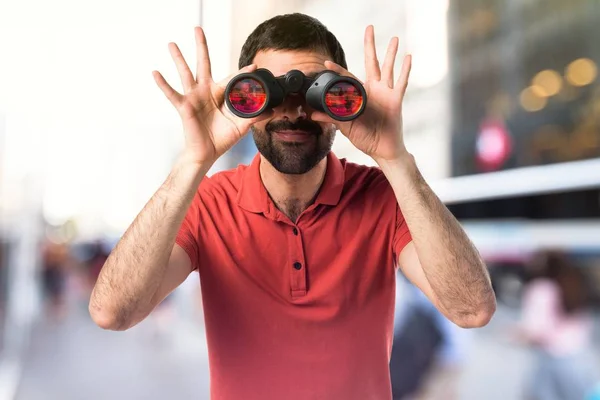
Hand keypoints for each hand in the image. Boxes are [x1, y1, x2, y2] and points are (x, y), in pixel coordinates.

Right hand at [153, 27, 272, 165]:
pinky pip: (172, 94)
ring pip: (185, 73)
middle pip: (203, 64)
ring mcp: (193, 98)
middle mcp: (205, 92)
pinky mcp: (184, 107)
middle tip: (197, 28)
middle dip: (201, 47)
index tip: (254, 65)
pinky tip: (155, 72)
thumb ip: (255, 116)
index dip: (242, 72)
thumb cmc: (221, 139)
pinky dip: (163, 84)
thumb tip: (272, 109)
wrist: (207, 153)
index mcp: (219, 94)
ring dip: (178, 58)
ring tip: (172, 43)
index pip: (231, 78)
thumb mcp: (242, 126)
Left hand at [312, 26, 411, 163]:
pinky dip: (405, 70)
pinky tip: (408, 57)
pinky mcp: (396, 100)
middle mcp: (372, 90)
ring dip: (391, 53)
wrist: (382, 149)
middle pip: (371, 63)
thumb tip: (312, 114)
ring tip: (394, 38)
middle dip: (370, 46)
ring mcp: (385, 93)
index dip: (337, 70)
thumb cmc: (365, 137)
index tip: (326, 63)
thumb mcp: (345, 127)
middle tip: (370, 28)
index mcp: (359, 95)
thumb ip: (331, 118)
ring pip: (388, 68)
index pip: (347, 78)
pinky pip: (401, 82)